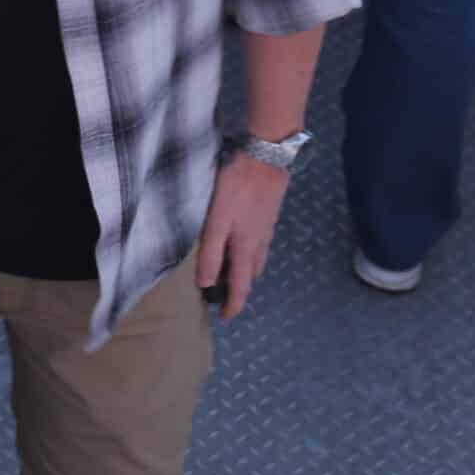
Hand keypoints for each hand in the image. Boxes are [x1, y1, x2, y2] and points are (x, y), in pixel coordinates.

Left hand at [196, 154, 289, 320]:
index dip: (233, 304)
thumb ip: (211, 252)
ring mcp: (266, 228)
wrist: (265, 156)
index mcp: (245, 247)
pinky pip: (260, 243)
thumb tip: (206, 283)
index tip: (224, 317)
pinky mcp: (268, 214)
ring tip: (231, 274)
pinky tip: (242, 244)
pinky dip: (250, 253)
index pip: (241, 285)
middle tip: (225, 297)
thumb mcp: (217, 220)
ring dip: (245, 271)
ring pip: (256, 259)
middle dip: (239, 289)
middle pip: (251, 274)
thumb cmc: (236, 187)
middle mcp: (259, 243)